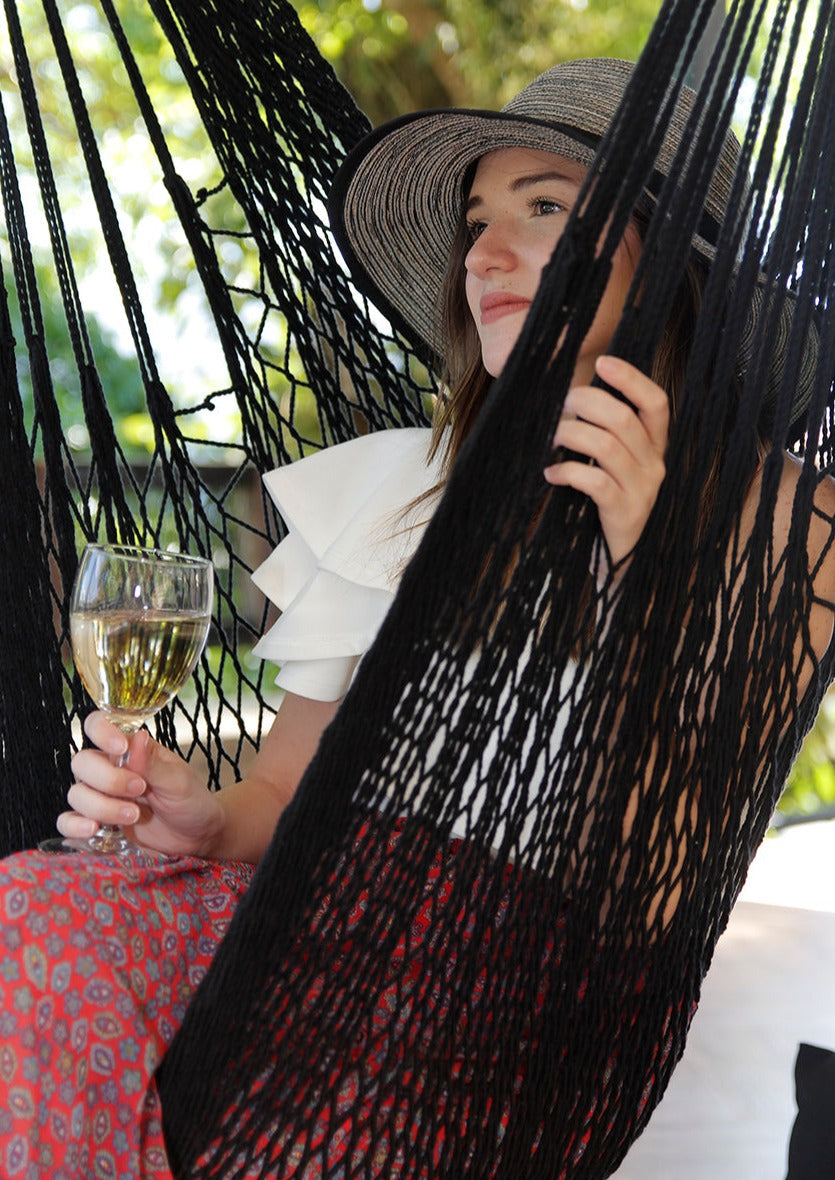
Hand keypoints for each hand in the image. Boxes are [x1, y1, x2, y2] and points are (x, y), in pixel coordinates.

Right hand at [58, 712, 223, 857]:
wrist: (197, 835)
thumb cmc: (190, 800)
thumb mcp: (178, 781)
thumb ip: (152, 764)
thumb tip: (137, 737)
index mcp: (129, 749)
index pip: (97, 726)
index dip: (101, 732)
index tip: (121, 748)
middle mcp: (109, 768)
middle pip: (81, 763)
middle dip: (107, 779)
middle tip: (139, 789)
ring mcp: (101, 796)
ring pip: (76, 793)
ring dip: (102, 806)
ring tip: (134, 815)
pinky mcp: (97, 822)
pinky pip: (68, 821)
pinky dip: (74, 826)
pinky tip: (93, 830)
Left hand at [544, 354, 668, 565]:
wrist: (619, 564)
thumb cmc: (607, 506)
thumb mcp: (612, 466)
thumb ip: (602, 435)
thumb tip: (570, 398)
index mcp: (655, 448)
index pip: (657, 403)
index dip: (632, 379)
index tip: (603, 362)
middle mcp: (655, 466)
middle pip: (625, 419)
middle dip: (588, 403)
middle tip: (561, 405)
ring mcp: (643, 491)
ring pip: (607, 447)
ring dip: (571, 435)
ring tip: (550, 438)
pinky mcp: (625, 514)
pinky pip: (595, 483)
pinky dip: (567, 473)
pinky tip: (551, 475)